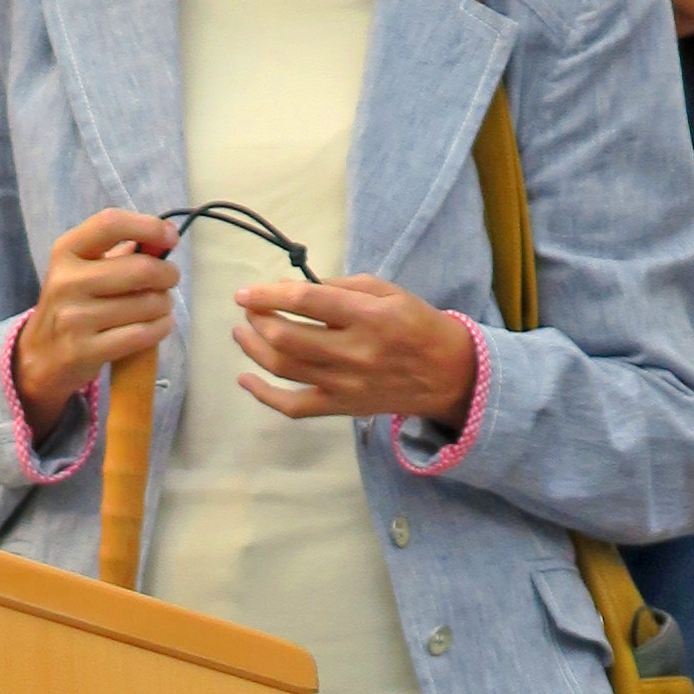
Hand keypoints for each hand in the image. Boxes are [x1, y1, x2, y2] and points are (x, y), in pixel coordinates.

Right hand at [14, 210, 178, 438]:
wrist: (42, 354)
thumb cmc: (73, 303)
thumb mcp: (84, 269)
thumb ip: (123, 251)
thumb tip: (166, 234)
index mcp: (65, 251)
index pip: (110, 224)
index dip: (148, 226)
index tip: (169, 236)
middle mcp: (66, 281)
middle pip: (141, 269)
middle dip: (168, 274)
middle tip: (168, 279)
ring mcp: (74, 318)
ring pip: (147, 304)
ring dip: (165, 304)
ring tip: (158, 306)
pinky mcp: (85, 350)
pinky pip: (142, 334)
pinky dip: (161, 328)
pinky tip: (158, 324)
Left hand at [233, 275, 475, 424]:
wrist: (451, 374)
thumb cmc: (416, 324)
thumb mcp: (387, 291)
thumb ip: (338, 286)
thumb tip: (287, 287)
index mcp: (369, 317)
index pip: (305, 302)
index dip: (267, 295)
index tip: (245, 292)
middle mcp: (355, 352)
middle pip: (287, 337)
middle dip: (257, 320)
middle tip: (249, 309)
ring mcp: (347, 384)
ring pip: (284, 367)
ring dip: (253, 348)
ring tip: (242, 332)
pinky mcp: (344, 407)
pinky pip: (295, 407)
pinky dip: (264, 395)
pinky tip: (245, 379)